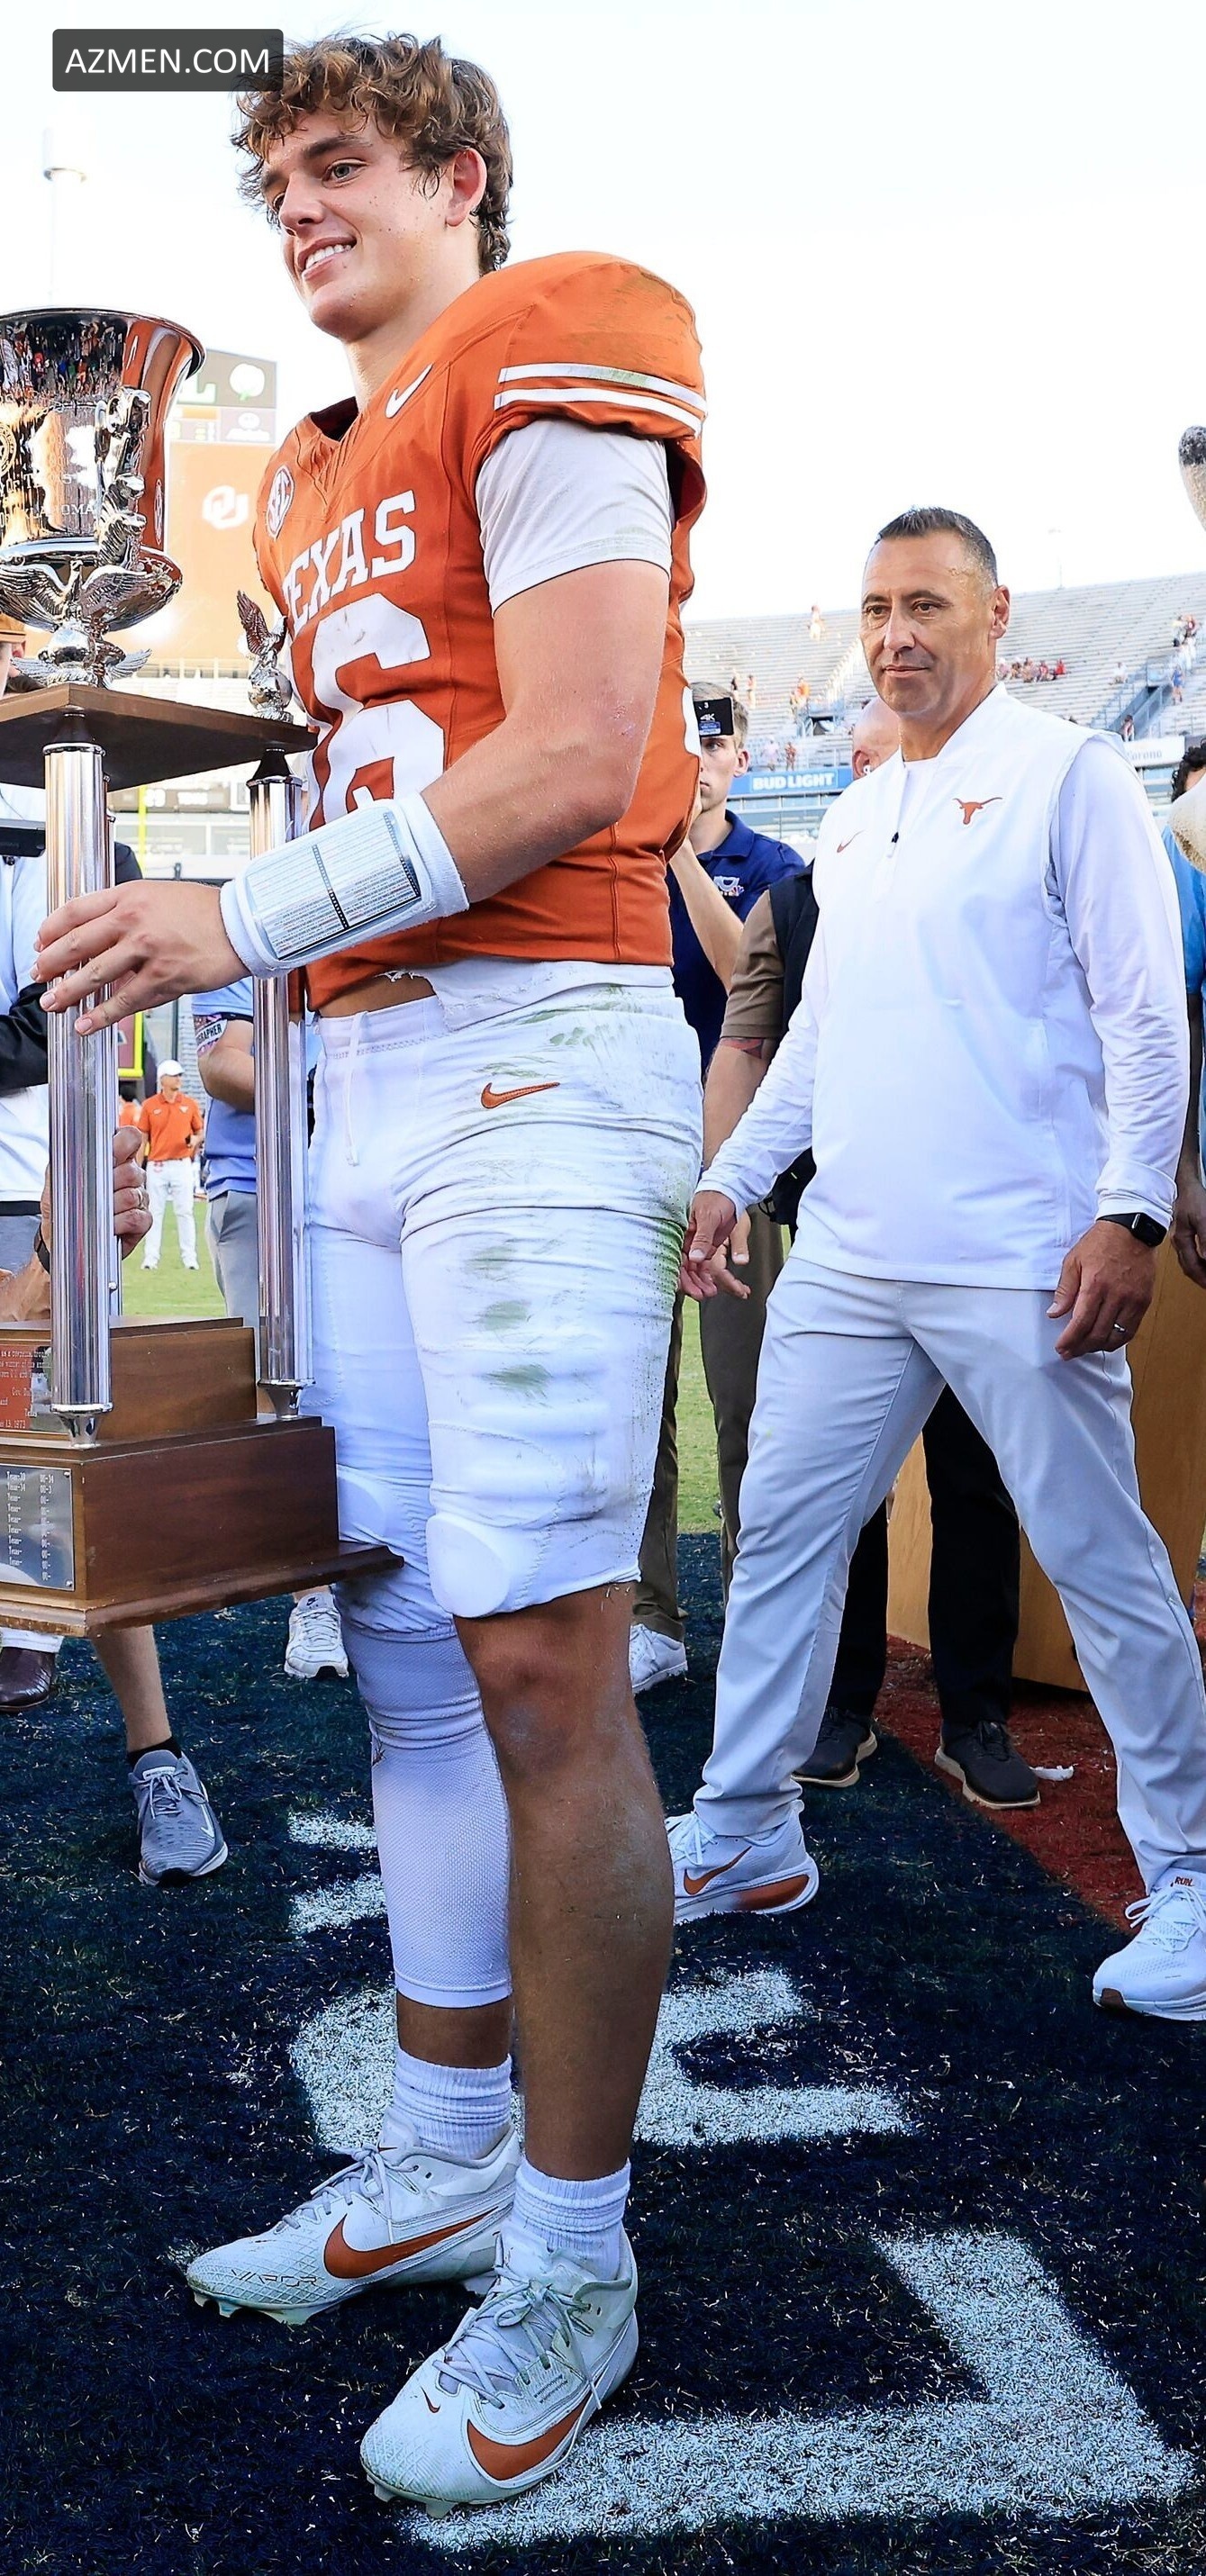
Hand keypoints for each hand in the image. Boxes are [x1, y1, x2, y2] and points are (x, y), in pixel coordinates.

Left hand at [36, 882, 243, 1033]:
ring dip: (68, 993)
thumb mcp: (158, 895)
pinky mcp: (165, 978)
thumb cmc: (205, 911)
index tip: (40, 943)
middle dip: (51, 964)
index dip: (51, 929)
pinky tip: (86, 1024)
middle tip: (38, 976)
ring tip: (53, 1004)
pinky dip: (102, 1015)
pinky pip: (125, 1000)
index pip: (76, 911)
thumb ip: (126, 911)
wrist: (243, 924)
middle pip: (77, 944)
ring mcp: (147, 950)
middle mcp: (133, 920)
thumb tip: (99, 937)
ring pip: (95, 975)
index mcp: (129, 896)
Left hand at [39, 1126, 150, 1258]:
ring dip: (111, 1206)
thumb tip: (76, 1146)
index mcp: (114, 1160)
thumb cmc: (63, 1207)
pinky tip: (108, 1225)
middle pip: (132, 1171)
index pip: (130, 1138)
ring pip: (133, 1195)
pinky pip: (137, 1217)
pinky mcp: (142, 1221)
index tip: (109, 1156)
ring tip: (97, 1213)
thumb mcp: (57, 1178)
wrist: (64, 1237)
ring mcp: (139, 1198)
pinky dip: (119, 1223)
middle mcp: (130, 1177)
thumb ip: (69, 1158)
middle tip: (93, 1194)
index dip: (122, 1144)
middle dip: (110, 1184)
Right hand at [679, 1191, 749, 1300]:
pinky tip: (719, 1286)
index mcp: (684, 1235)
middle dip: (695, 1284)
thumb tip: (693, 1258)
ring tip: (714, 1292)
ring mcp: (700, 1246)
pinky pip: (708, 1267)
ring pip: (697, 1270)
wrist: (730, 1191)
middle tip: (705, 1294)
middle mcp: (689, 1243)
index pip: (679, 1260)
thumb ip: (702, 1238)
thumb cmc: (716, 1199)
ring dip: (704, 1283)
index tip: (692, 1290)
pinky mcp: (710, 1247)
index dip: (684, 1277)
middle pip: (687, 1269)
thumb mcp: (708, 1218)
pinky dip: (713, 1277)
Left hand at [1048, 1218, 1156, 1358]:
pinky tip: (1105, 1341)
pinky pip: (1130, 1330)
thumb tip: (1054, 1313)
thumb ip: (1064, 1290)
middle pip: (1097, 1333)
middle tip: (1069, 1353)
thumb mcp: (1073, 1261)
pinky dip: (1117, 1340)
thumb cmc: (1100, 1242)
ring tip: (1084, 1349)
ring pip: (1115, 1336)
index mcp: (1095, 1285)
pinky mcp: (1144, 1301)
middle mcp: (1116, 1295)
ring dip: (1098, 1347)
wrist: (1132, 1229)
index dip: (1069, 1340)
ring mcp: (1133, 1300)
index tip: (1061, 1348)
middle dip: (1080, 1348)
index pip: (1081, 1322)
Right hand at [1172, 1169, 1205, 1289]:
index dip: (1203, 1279)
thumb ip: (1205, 1240)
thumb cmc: (1192, 1198)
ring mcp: (1180, 1238)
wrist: (1183, 1183)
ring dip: (1199, 1272)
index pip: (1192, 1267)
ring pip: (1189, 1263)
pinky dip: (1198, 1262)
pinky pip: (1190, 1254)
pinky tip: (1204, 1261)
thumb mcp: (1204, 1219)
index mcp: (1181, 1240)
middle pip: (1189, 1268)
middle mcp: (1178, 1242)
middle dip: (1201, 1279)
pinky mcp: (1184, 1233)